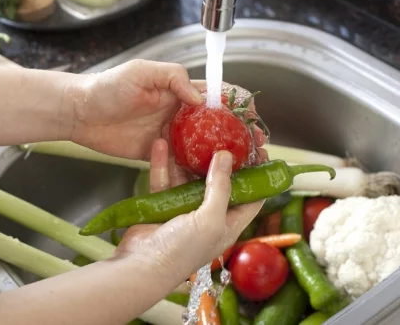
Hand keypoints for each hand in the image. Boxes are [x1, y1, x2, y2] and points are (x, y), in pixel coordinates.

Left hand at [68, 59, 268, 166]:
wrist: (80, 112)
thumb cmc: (106, 87)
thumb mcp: (142, 72)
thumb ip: (173, 78)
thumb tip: (200, 98)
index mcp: (179, 90)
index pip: (217, 95)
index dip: (238, 105)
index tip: (253, 117)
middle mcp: (179, 113)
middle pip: (217, 125)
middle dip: (240, 135)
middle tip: (258, 148)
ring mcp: (169, 136)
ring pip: (204, 146)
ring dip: (225, 156)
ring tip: (246, 167)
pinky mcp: (157, 155)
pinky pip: (182, 164)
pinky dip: (199, 171)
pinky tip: (214, 180)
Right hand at [113, 143, 263, 284]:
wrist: (141, 266)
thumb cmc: (182, 251)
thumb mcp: (211, 219)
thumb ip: (220, 187)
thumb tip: (227, 156)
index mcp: (228, 223)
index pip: (252, 196)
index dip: (257, 174)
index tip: (257, 149)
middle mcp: (209, 216)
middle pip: (219, 183)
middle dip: (221, 159)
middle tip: (223, 133)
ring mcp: (184, 210)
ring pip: (189, 177)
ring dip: (188, 157)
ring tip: (190, 134)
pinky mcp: (161, 205)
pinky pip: (164, 180)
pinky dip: (162, 163)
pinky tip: (160, 144)